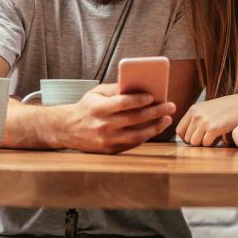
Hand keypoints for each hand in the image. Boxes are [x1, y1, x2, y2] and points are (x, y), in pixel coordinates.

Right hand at [56, 83, 174, 153]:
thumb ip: (115, 89)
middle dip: (155, 112)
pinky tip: (154, 128)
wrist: (67, 129)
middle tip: (170, 106)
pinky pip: (132, 143)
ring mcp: (106, 140)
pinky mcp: (109, 150)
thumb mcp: (96, 93)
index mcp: (98, 108)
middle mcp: (103, 125)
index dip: (139, 100)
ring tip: (167, 119)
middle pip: (134, 119)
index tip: (153, 96)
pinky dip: (145, 136)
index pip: (122, 103)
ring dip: (155, 127)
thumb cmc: (85, 108)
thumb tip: (138, 86)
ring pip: (136, 134)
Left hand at [176, 92, 237, 146]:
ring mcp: (204, 120)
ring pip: (195, 143)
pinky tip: (219, 136)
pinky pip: (206, 143)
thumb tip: (185, 138)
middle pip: (188, 139)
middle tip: (209, 138)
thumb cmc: (226, 110)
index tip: (197, 139)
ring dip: (205, 143)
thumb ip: (196, 120)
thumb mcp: (207, 110)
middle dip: (198, 142)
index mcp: (193, 110)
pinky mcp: (214, 127)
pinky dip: (213, 143)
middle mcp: (196, 114)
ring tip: (214, 136)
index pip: (179, 131)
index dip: (187, 139)